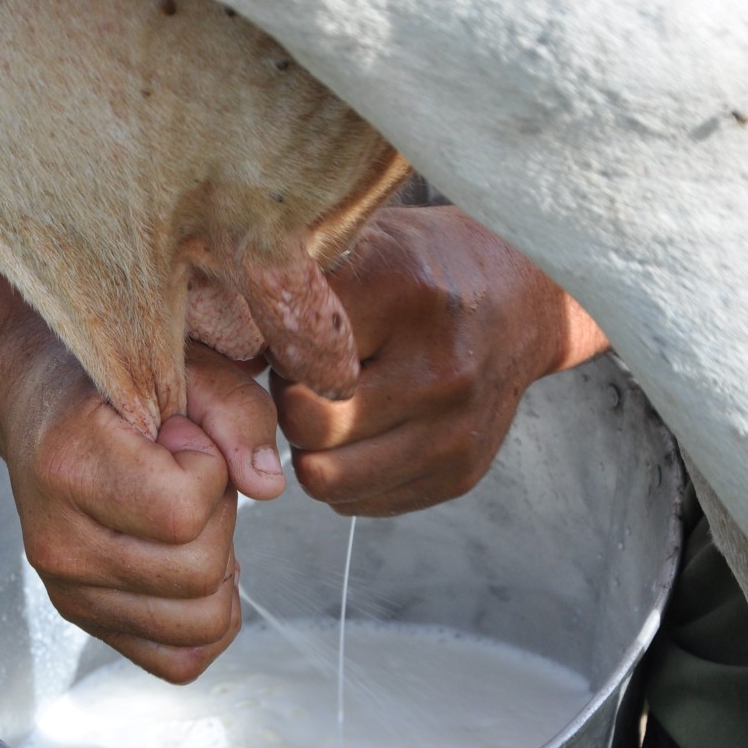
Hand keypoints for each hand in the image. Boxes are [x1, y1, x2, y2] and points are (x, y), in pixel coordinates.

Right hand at [0, 339, 284, 682]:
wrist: (41, 406)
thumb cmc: (116, 383)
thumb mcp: (184, 368)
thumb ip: (236, 414)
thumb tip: (267, 486)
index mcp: (68, 467)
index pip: (183, 512)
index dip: (209, 469)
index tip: (180, 436)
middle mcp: (57, 543)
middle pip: (198, 574)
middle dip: (218, 519)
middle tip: (186, 476)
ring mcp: (67, 590)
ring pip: (197, 624)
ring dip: (216, 570)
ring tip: (185, 519)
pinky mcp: (82, 618)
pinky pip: (178, 661)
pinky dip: (205, 622)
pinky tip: (191, 566)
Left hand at [273, 206, 607, 515]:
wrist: (522, 301)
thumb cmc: (420, 270)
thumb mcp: (363, 245)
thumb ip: (299, 284)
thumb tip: (225, 331)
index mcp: (406, 298)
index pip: (294, 353)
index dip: (274, 350)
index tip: (289, 336)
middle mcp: (441, 370)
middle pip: (306, 424)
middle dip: (289, 405)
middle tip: (303, 379)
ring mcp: (455, 431)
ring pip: (325, 478)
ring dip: (312, 448)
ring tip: (330, 409)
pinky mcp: (459, 475)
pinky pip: (357, 502)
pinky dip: (345, 473)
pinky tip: (364, 432)